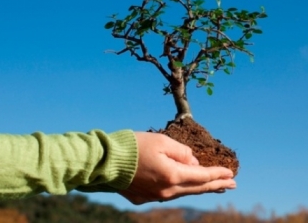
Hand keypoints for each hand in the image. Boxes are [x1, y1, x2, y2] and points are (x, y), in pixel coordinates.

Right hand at [119, 132, 235, 204]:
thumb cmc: (133, 146)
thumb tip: (193, 163)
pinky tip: (184, 186)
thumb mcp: (161, 141)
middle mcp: (166, 190)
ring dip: (200, 188)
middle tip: (232, 184)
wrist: (105, 161)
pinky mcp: (143, 197)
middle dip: (216, 185)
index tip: (231, 173)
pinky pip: (167, 193)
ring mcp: (154, 196)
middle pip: (197, 188)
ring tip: (213, 186)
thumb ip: (181, 152)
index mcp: (172, 175)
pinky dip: (180, 189)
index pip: (202, 177)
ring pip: (183, 193)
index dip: (218, 174)